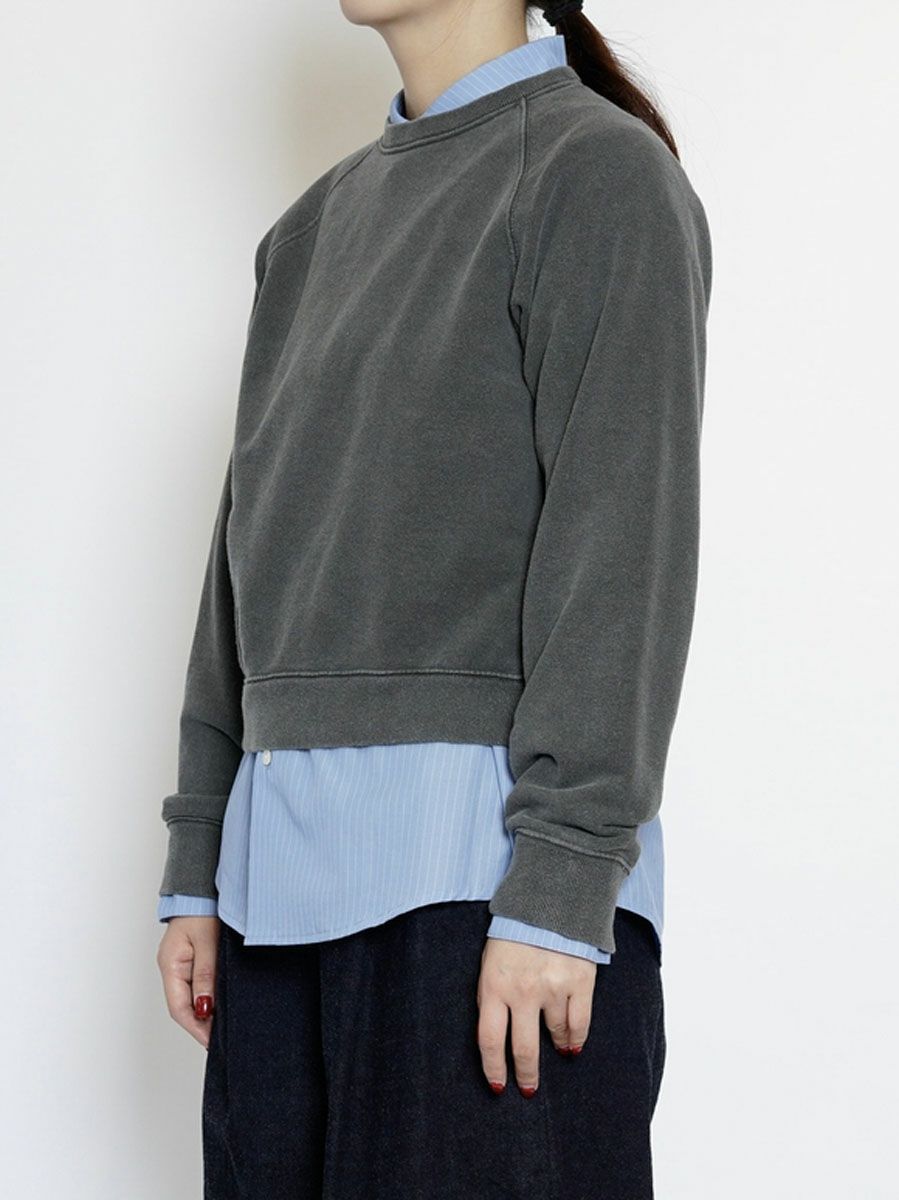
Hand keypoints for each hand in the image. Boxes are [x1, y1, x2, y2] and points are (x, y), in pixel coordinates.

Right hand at [157, 916, 220, 1047]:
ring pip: (191, 996)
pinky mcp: (192, 958)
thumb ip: (206, 975)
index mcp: (170, 965)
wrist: (203, 887)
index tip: (212, 1041)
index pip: (179, 1008)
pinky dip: (208, 996)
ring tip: (223, 1026)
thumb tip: (205, 1008)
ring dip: (206, 1011)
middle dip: (201, 1024)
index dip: (196, 1027)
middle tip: (221, 1038)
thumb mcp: (207, 943)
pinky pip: (197, 984)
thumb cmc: (203, 909)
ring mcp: (181, 963)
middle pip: (184, 1005)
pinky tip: (221, 1002)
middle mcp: (173, 967)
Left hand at [476, 937, 595, 1095]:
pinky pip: (580, 1023)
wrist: (550, 898)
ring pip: (555, 1035)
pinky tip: (572, 1044)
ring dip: (556, 1047)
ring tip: (558, 1049)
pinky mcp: (580, 982)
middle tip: (529, 1089)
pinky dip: (576, 1038)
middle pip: (523, 1049)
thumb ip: (492, 996)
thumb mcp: (491, 962)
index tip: (498, 1087)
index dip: (493, 1069)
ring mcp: (553, 988)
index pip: (489, 1040)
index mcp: (494, 986)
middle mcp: (523, 991)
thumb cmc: (515, 932)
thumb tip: (497, 1037)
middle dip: (526, 1075)